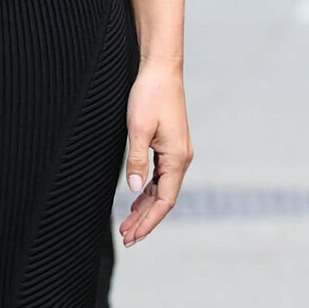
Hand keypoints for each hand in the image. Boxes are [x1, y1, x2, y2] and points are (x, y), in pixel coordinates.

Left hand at [118, 60, 191, 245]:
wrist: (161, 69)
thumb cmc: (150, 95)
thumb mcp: (138, 128)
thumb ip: (136, 160)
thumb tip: (133, 190)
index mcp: (177, 158)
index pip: (164, 201)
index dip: (148, 221)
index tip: (133, 236)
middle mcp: (181, 158)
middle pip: (163, 199)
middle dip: (145, 220)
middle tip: (127, 237)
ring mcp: (177, 152)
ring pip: (161, 189)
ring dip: (145, 207)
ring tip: (128, 224)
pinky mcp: (171, 145)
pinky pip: (160, 176)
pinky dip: (148, 191)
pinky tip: (136, 198)